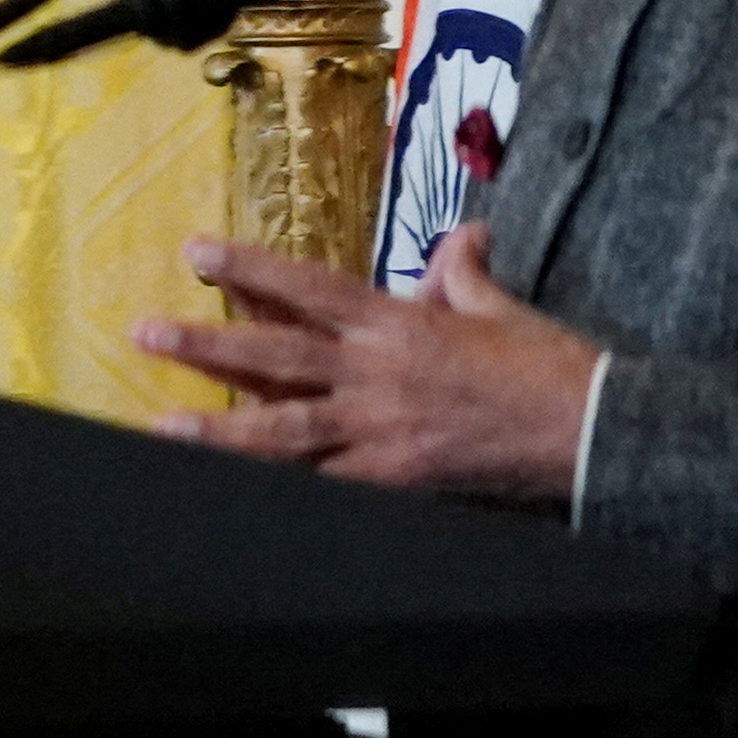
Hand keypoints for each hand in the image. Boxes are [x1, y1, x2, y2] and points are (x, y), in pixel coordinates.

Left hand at [131, 224, 600, 499]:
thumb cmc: (547, 366)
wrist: (591, 429)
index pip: (308, 287)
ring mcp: (381, 430)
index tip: (195, 254)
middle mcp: (377, 372)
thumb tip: (462, 239)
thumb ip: (464, 275)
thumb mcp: (500, 307)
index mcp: (399, 322)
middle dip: (208, 345)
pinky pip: (321, 489)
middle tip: (145, 333)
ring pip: (284, 428)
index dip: (249, 268)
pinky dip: (276, 495)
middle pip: (276, 355)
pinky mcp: (394, 481)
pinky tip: (229, 498)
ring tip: (161, 427)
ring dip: (219, 429)